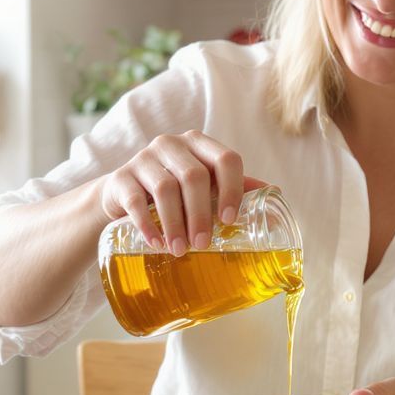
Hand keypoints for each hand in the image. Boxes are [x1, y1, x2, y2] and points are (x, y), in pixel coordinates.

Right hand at [99, 130, 256, 255]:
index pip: (226, 159)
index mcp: (200, 144)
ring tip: (180, 250)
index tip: (230, 220)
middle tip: (204, 244)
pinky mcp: (120, 178)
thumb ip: (233, 186)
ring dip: (176, 224)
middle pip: (194, 176)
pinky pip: (135, 200)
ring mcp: (143, 158)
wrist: (123, 195)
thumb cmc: (174, 191)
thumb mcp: (203, 185)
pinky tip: (157, 243)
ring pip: (165, 188)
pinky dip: (147, 225)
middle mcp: (172, 145)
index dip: (232, 189)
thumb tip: (274, 192)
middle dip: (202, 215)